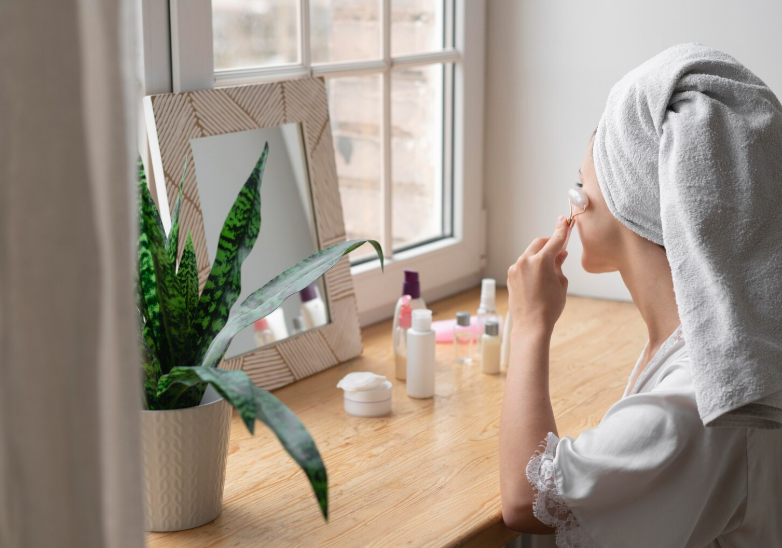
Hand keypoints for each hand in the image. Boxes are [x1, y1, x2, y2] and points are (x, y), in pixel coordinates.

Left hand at [507, 215, 569, 335]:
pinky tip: (538, 278)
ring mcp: (515, 268)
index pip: (555, 240)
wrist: (531, 325)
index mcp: (541, 261)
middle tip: (559, 250)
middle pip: (539, 243)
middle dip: (550, 243)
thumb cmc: (549, 307)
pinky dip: (531, 265)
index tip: (564, 220)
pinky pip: (523, 264)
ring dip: (540, 255)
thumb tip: (559, 254)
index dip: (562, 230)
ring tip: (550, 269)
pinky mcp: (510, 276)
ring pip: (530, 254)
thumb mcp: (561, 284)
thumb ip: (559, 265)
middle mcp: (525, 261)